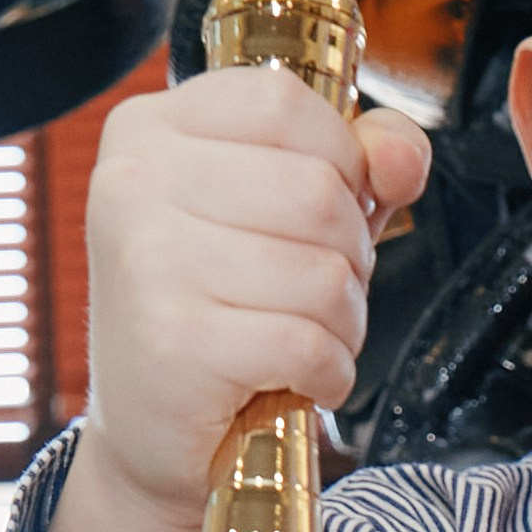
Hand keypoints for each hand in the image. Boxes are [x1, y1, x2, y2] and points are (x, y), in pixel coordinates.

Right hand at [37, 71, 428, 531]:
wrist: (154, 430)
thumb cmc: (225, 305)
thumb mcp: (286, 210)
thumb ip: (361, 159)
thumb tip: (401, 158)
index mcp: (150, 127)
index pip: (287, 101)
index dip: (338, 161)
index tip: (313, 216)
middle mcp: (131, 182)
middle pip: (317, 190)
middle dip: (348, 255)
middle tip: (309, 293)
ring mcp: (145, 261)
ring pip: (322, 271)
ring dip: (342, 321)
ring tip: (299, 339)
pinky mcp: (172, 342)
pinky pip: (308, 341)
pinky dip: (328, 370)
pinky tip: (295, 378)